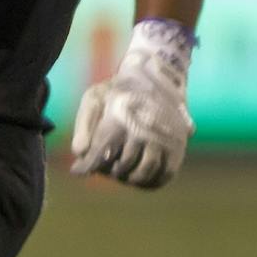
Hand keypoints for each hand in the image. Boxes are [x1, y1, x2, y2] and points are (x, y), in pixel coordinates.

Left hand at [71, 19, 195, 189]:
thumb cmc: (117, 90)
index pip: (102, 150)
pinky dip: (152, 181)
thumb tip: (78, 153)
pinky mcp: (178, 144)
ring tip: (120, 174)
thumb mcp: (94, 98)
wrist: (155, 75)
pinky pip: (166, 172)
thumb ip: (84, 125)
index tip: (78, 171)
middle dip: (109, 171)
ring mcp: (164, 137)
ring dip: (130, 179)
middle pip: (123, 164)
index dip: (88, 165)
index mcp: (122, 116)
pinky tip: (141, 180)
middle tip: (102, 169)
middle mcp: (145, 127)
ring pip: (145, 171)